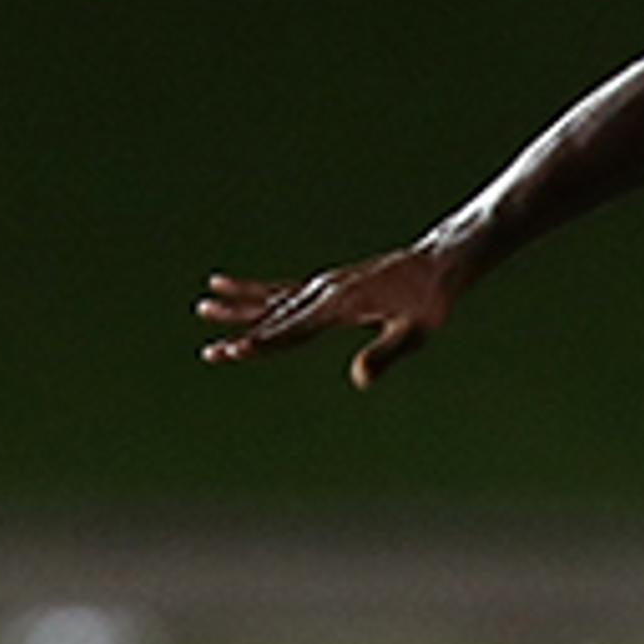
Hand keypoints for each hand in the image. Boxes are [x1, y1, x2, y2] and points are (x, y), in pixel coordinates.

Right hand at [197, 247, 462, 388]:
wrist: (439, 264)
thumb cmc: (431, 300)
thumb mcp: (416, 330)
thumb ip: (387, 353)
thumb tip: (360, 379)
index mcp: (338, 306)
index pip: (293, 332)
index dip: (263, 345)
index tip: (233, 353)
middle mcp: (325, 293)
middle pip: (275, 317)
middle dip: (241, 334)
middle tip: (209, 353)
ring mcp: (326, 286)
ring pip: (274, 298)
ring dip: (241, 305)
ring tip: (205, 303)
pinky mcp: (331, 284)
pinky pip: (289, 288)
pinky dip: (263, 291)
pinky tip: (245, 291)